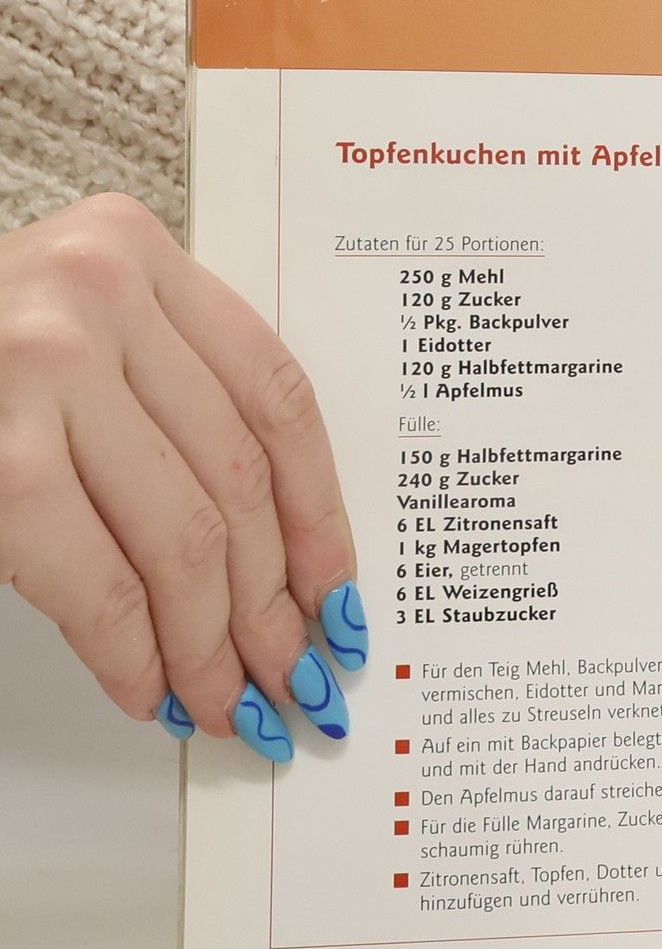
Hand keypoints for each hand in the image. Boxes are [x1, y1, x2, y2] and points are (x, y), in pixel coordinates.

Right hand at [0, 194, 364, 758]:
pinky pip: (98, 580)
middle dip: (270, 600)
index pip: (275, 397)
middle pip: (237, 476)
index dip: (319, 512)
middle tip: (288, 671)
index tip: (334, 590)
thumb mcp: (77, 333)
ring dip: (210, 643)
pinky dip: (132, 652)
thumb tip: (273, 559)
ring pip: (182, 537)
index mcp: (136, 252)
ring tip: (225, 697)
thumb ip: (170, 399)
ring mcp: (41, 367)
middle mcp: (98, 294)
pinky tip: (149, 687)